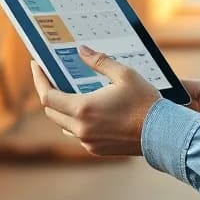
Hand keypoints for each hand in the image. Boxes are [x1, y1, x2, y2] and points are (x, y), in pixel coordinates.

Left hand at [31, 46, 161, 156]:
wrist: (163, 133)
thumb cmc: (145, 102)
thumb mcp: (124, 74)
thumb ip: (99, 61)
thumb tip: (81, 50)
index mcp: (83, 109)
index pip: (47, 96)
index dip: (39, 79)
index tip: (36, 65)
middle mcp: (81, 128)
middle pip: (51, 111)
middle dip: (48, 91)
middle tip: (50, 74)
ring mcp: (88, 141)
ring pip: (63, 123)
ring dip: (61, 108)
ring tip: (67, 90)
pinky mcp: (96, 149)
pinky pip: (77, 133)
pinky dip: (75, 120)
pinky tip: (86, 108)